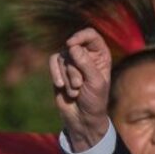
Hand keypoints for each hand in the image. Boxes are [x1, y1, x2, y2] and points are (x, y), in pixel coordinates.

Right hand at [49, 27, 112, 150]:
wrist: (82, 118)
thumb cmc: (95, 101)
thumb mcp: (95, 82)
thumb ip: (85, 63)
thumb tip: (72, 46)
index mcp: (101, 56)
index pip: (91, 35)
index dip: (80, 36)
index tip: (71, 44)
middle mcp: (87, 55)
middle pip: (73, 48)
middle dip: (74, 69)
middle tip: (79, 86)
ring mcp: (72, 62)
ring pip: (63, 57)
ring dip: (67, 76)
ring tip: (74, 91)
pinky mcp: (60, 70)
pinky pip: (53, 62)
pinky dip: (55, 73)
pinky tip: (59, 86)